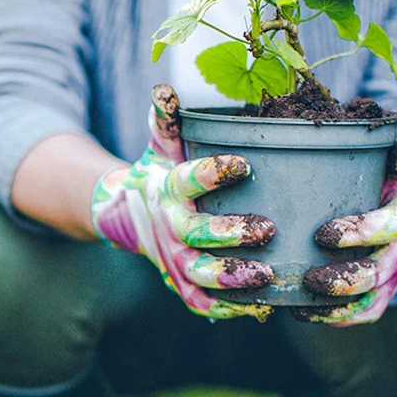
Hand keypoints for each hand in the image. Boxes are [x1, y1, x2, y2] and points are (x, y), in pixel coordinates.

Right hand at [91, 84, 274, 320]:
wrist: (129, 217)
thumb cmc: (160, 175)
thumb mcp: (162, 147)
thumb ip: (168, 121)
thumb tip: (165, 88)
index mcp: (169, 191)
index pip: (188, 181)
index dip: (213, 174)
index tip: (244, 164)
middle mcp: (170, 229)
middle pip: (196, 236)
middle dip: (229, 234)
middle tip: (266, 228)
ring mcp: (175, 260)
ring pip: (200, 274)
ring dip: (232, 277)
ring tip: (267, 274)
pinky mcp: (182, 284)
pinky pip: (201, 302)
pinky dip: (227, 308)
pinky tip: (259, 307)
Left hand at [294, 135, 396, 325]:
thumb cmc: (387, 176)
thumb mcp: (396, 161)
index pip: (389, 227)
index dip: (359, 233)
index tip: (323, 235)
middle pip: (377, 274)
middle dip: (343, 281)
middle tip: (309, 279)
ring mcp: (391, 274)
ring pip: (369, 301)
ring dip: (334, 307)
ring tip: (300, 303)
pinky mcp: (380, 291)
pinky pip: (362, 313)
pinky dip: (333, 318)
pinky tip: (300, 312)